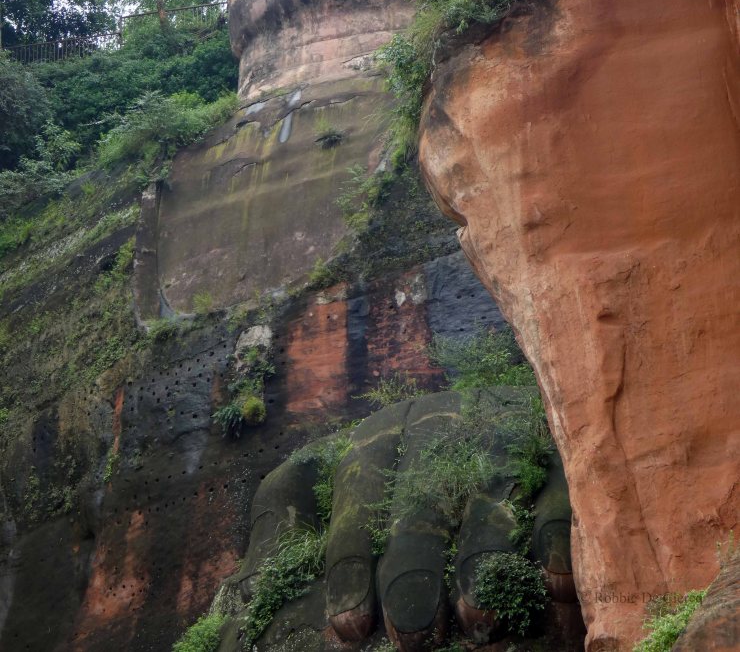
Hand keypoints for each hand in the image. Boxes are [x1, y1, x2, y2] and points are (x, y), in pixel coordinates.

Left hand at [238, 389, 574, 649]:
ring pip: (487, 500)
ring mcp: (499, 436)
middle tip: (412, 636)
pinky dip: (553, 539)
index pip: (358, 499)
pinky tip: (551, 586)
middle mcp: (438, 429)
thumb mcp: (340, 479)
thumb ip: (287, 511)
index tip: (348, 630)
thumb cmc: (400, 472)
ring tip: (474, 621)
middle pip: (420, 502)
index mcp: (380, 436)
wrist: (490, 418)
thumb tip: (245, 574)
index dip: (353, 566)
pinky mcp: (554, 453)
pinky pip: (558, 496)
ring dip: (481, 561)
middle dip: (415, 571)